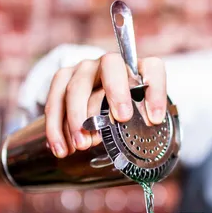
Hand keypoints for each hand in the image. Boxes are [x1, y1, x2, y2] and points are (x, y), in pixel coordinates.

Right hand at [44, 53, 166, 157]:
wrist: (103, 104)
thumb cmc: (125, 111)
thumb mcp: (138, 117)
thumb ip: (140, 121)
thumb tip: (143, 134)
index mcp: (138, 69)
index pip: (153, 68)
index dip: (156, 91)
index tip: (155, 119)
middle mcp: (110, 63)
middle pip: (111, 66)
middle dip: (115, 93)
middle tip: (118, 120)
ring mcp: (85, 68)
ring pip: (77, 86)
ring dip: (78, 118)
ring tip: (83, 145)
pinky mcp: (64, 78)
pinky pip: (55, 99)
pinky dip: (55, 127)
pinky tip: (62, 148)